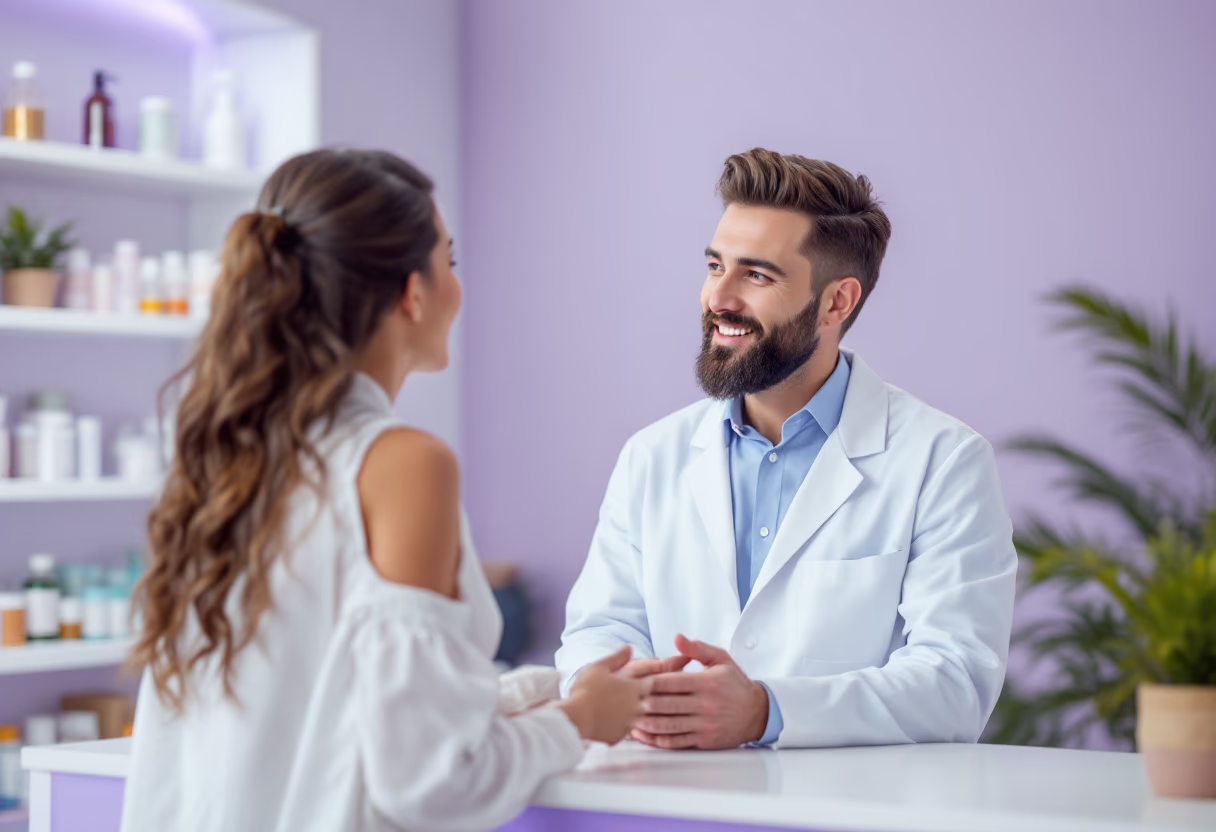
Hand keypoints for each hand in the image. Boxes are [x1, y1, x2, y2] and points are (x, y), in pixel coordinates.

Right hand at [559, 646, 649, 744]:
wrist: (575, 718)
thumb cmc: (586, 690)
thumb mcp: (599, 667)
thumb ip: (617, 657)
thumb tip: (628, 647)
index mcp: (633, 689)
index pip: (651, 684)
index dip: (648, 682)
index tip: (644, 681)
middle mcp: (636, 707)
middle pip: (650, 703)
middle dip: (644, 699)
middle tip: (635, 696)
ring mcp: (628, 723)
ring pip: (640, 719)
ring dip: (635, 714)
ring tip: (624, 710)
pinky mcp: (619, 737)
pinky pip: (626, 732)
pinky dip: (622, 727)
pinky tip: (614, 724)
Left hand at [631, 634, 768, 749]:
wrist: (757, 712)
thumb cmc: (735, 683)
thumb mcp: (720, 659)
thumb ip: (697, 648)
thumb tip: (677, 638)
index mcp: (707, 683)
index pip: (671, 682)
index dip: (649, 682)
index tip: (632, 680)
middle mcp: (706, 705)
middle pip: (665, 704)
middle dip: (642, 703)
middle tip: (623, 700)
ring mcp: (705, 725)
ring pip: (668, 725)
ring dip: (645, 723)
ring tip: (627, 718)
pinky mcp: (704, 741)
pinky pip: (676, 742)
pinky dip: (656, 740)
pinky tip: (644, 735)